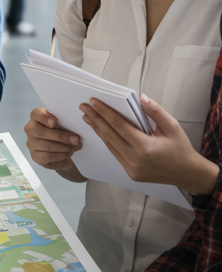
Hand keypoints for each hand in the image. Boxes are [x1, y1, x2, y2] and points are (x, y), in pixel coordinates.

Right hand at [24, 106, 82, 172]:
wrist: (61, 151)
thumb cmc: (62, 133)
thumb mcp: (63, 124)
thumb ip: (65, 122)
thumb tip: (75, 126)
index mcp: (36, 117)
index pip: (36, 114)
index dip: (45, 117)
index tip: (55, 122)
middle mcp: (30, 129)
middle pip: (41, 132)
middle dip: (61, 136)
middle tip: (76, 139)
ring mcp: (31, 143)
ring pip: (47, 146)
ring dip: (64, 147)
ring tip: (76, 146)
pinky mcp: (35, 156)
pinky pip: (48, 156)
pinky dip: (61, 155)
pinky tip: (69, 153)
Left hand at [81, 94, 217, 190]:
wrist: (187, 174)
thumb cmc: (180, 148)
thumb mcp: (173, 127)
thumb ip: (156, 112)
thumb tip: (141, 97)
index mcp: (145, 147)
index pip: (119, 125)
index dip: (104, 112)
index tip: (93, 102)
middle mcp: (135, 159)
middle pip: (110, 135)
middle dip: (95, 119)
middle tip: (83, 107)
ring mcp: (131, 168)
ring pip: (110, 145)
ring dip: (98, 130)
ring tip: (87, 117)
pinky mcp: (130, 173)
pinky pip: (115, 153)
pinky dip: (107, 141)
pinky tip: (100, 131)